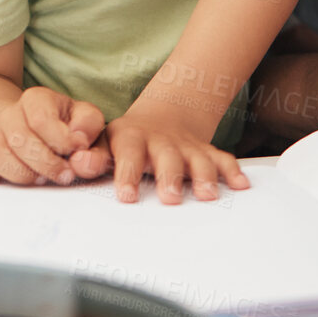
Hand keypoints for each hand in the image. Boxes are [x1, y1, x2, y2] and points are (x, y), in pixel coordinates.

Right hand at [0, 87, 108, 186]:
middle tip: (65, 175)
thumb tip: (80, 151)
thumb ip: (91, 133)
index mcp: (37, 99)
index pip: (41, 119)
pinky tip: (15, 180)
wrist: (34, 132)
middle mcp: (10, 114)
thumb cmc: (66, 129)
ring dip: (23, 174)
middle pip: (19, 139)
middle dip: (46, 164)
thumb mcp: (87, 123)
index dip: (61, 142)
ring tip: (42, 179)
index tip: (75, 153)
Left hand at [102, 114, 248, 204]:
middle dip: (170, 176)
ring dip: (204, 175)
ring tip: (208, 195)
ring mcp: (185, 145)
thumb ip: (92, 157)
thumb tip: (76, 165)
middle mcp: (160, 140)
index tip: (126, 196)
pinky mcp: (205, 150)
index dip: (127, 173)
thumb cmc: (126, 141)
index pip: (128, 152)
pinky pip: (221, 158)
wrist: (161, 117)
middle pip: (166, 155)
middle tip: (170, 198)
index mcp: (131, 137)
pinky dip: (232, 171)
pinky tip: (241, 185)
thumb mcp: (104, 143)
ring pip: (197, 157)